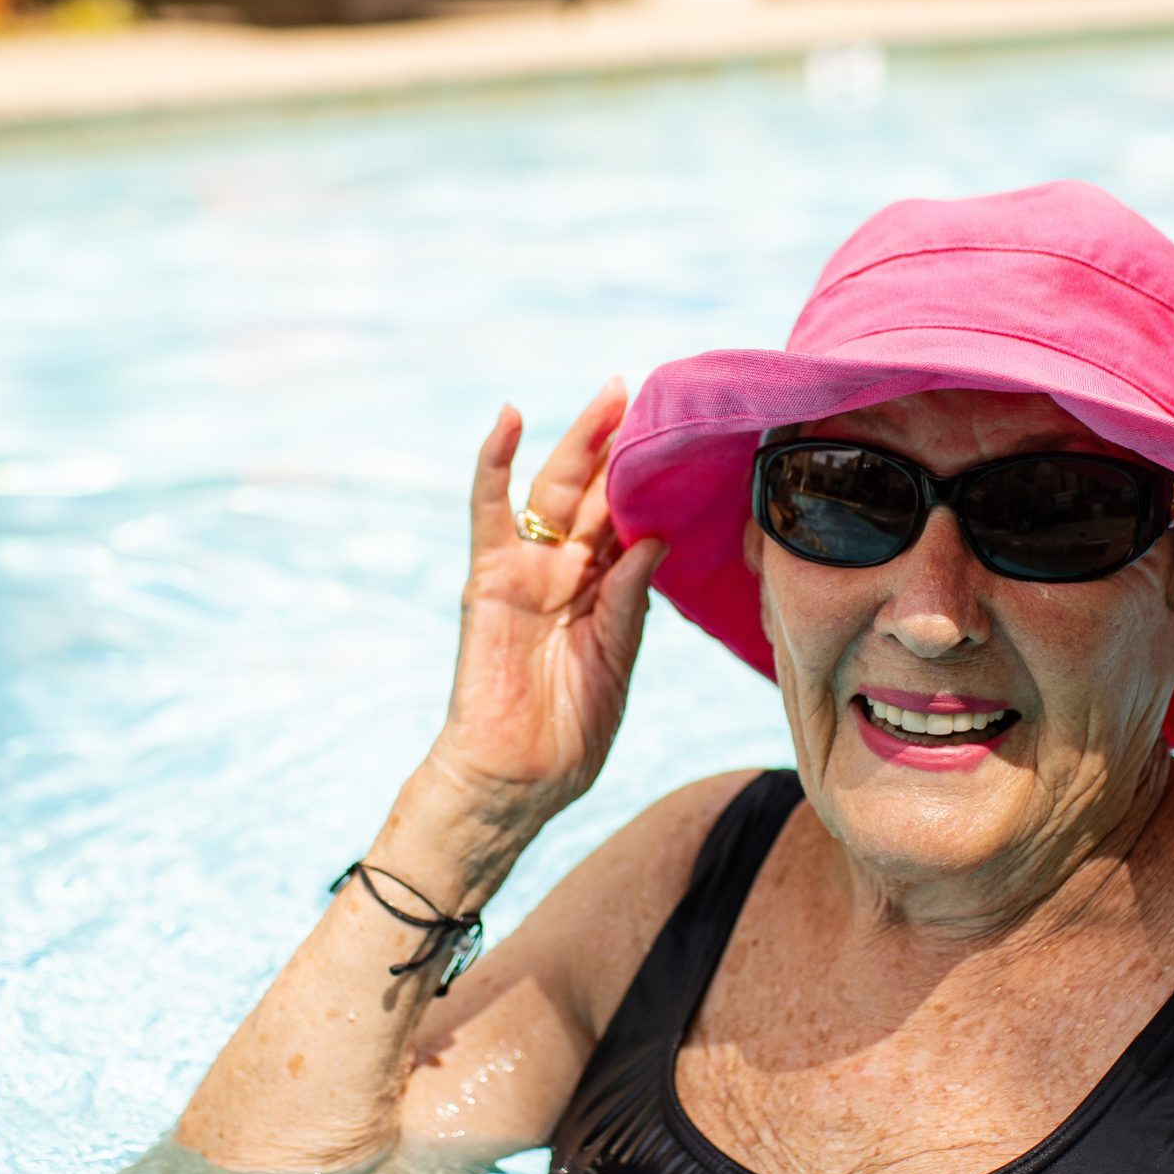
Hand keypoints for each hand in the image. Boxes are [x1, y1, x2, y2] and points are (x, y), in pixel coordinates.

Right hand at [426, 376, 668, 824]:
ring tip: (609, 393)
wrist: (515, 781)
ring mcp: (526, 572)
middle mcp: (566, 575)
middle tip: (646, 391)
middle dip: (618, 446)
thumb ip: (631, 601)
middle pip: (596, 496)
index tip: (685, 438)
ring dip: (579, 441)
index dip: (650, 484)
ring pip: (554, 492)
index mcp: (603, 596)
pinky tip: (508, 416)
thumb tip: (655, 538)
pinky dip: (493, 462)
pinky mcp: (489, 578)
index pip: (629, 525)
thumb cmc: (568, 738)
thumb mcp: (616, 662)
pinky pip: (488, 511)